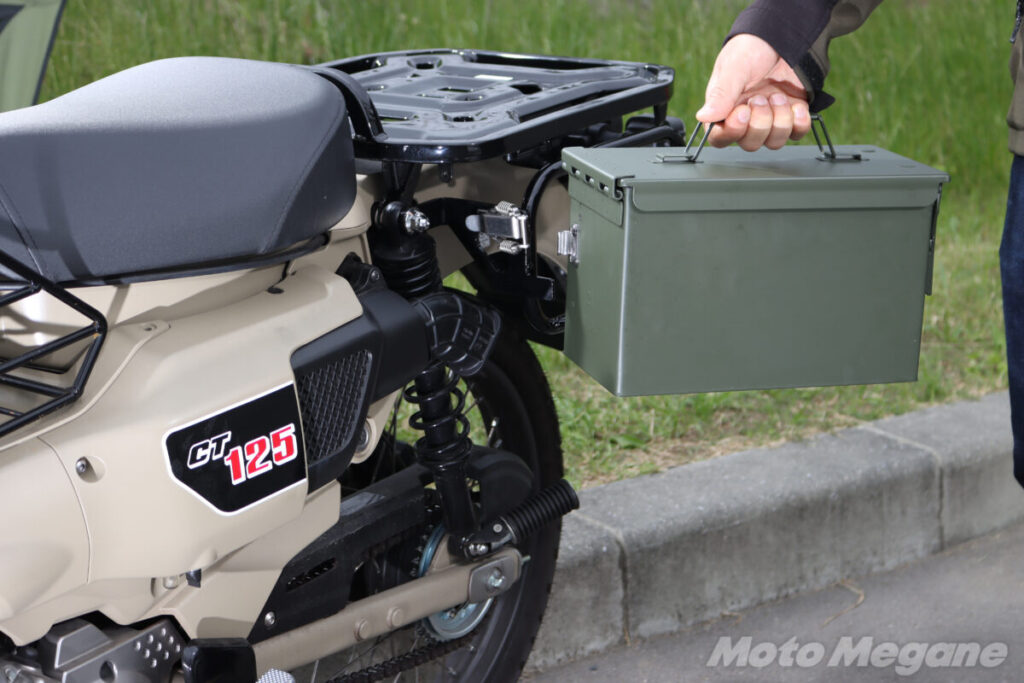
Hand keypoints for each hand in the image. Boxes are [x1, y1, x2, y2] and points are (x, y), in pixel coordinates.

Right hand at [696, 34, 811, 150]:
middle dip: (760, 123)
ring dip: (780, 120)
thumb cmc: (751, 50)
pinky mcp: (792, 117)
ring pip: (774, 142)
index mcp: (724, 111)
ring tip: (778, 95)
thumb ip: (721, 94)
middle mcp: (746, 120)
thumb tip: (702, 117)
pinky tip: (796, 105)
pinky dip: (799, 121)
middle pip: (750, 144)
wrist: (782, 36)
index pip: (720, 138)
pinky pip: (797, 133)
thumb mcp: (733, 68)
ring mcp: (770, 120)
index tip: (743, 111)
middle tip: (761, 98)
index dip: (732, 132)